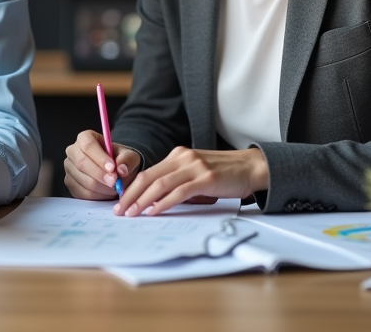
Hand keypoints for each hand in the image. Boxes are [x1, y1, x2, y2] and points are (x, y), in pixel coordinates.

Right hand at [63, 129, 141, 199]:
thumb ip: (127, 160)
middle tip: (115, 182)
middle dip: (100, 175)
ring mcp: (69, 168)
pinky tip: (107, 192)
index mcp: (85, 137)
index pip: (88, 145)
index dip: (100, 158)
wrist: (115, 171)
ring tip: (115, 188)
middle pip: (82, 163)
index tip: (113, 168)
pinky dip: (97, 196)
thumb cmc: (119, 160)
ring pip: (83, 180)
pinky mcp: (70, 183)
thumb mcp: (129, 156)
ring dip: (102, 188)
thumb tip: (121, 169)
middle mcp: (73, 151)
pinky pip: (82, 192)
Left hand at [114, 146, 268, 216]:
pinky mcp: (205, 178)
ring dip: (143, 201)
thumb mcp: (196, 173)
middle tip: (119, 211)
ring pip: (160, 184)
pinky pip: (179, 192)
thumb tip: (156, 201)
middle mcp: (182, 158)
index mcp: (177, 155)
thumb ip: (178, 181)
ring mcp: (194, 167)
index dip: (131, 188)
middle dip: (131, 195)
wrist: (251, 167)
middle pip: (148, 177)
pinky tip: (154, 211)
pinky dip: (164, 202)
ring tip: (132, 214)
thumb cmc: (224, 174)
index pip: (148, 172)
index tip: (121, 203)